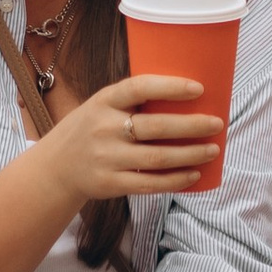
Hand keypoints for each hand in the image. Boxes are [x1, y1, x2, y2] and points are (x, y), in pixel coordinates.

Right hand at [40, 72, 224, 210]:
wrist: (55, 168)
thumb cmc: (89, 130)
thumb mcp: (100, 106)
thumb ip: (131, 102)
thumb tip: (186, 98)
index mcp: (104, 101)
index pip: (139, 87)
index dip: (170, 87)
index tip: (199, 88)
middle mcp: (104, 128)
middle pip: (156, 126)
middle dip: (192, 126)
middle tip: (217, 124)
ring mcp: (107, 158)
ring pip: (158, 157)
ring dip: (191, 154)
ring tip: (213, 150)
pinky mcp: (110, 183)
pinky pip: (150, 183)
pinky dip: (176, 180)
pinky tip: (194, 175)